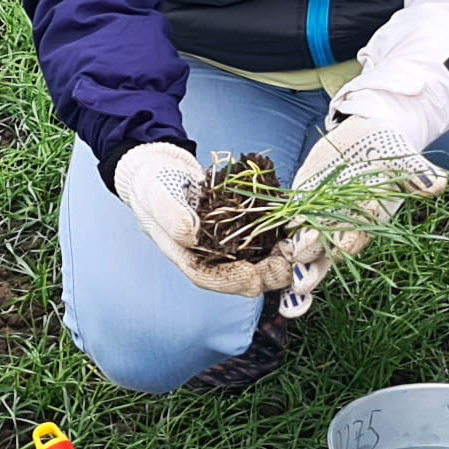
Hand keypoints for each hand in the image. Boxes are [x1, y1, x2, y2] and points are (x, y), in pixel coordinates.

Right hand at [114, 140, 297, 299]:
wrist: (161, 167)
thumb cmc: (153, 184)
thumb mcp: (157, 195)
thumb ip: (171, 215)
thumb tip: (192, 234)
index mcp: (186, 256)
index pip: (211, 278)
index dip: (234, 280)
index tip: (255, 276)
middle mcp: (209, 256)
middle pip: (240, 276)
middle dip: (265, 274)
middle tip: (286, 264)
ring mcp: (225, 243)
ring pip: (255, 260)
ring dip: (277, 259)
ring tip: (295, 250)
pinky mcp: (239, 227)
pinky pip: (261, 238)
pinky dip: (277, 238)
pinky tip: (292, 231)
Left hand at [283, 115, 447, 301]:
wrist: (367, 137)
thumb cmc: (389, 151)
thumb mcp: (403, 158)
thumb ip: (416, 174)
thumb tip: (438, 183)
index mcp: (367, 222)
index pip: (356, 238)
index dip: (346, 246)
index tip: (337, 253)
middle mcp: (341, 228)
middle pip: (325, 256)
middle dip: (314, 271)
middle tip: (301, 282)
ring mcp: (317, 220)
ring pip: (301, 251)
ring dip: (289, 268)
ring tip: (281, 287)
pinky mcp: (299, 206)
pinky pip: (283, 227)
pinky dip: (271, 239)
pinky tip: (255, 254)